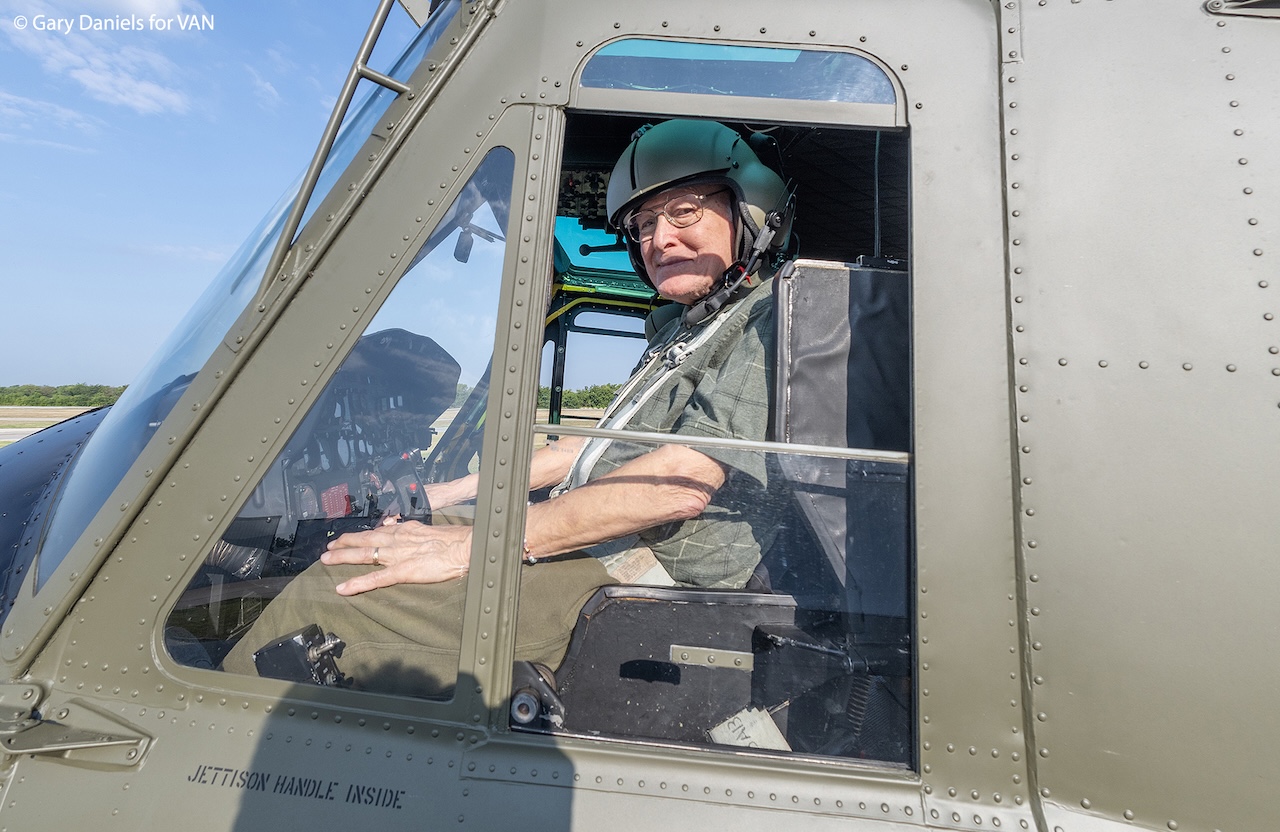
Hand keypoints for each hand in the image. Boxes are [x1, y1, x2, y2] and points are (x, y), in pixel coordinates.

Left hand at [320, 516, 471, 595]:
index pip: (378, 531)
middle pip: (364, 539)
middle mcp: (397, 540)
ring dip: (343, 558)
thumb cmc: (454, 540)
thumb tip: (403, 528)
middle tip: (328, 548)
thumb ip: (414, 531)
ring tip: (326, 561)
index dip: (362, 535)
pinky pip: (375, 578)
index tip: (349, 537)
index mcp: (405, 530)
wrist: (464, 546)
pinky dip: (357, 583)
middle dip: (344, 543)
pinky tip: (343, 588)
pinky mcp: (403, 571)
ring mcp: (397, 555)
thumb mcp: (430, 529)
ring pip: (364, 555)